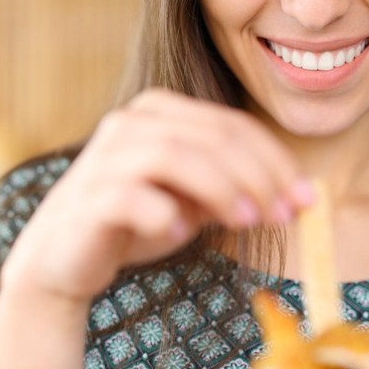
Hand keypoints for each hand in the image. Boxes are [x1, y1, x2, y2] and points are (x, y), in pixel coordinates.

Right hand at [0, 88, 313, 302]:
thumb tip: (296, 195)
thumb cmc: (135, 222)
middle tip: (285, 215)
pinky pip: (132, 197)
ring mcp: (104, 156)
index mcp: (159, 112)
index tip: (305, 199)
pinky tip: (176, 235)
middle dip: (257, 176)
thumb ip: (232, 189)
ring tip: (245, 223)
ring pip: (175, 155)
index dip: (274, 161)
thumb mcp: (193, 201)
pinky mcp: (87, 196)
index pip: (230, 125)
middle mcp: (129, 123)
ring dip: (220, 188)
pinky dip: (162, 214)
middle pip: (210, 136)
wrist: (64, 257)